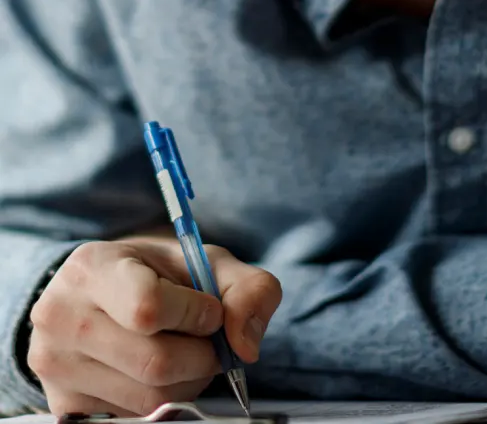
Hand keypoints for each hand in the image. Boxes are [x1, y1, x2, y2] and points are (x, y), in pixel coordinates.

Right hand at [26, 236, 281, 416]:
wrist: (99, 292)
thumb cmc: (155, 273)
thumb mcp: (204, 261)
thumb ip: (247, 288)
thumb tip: (246, 345)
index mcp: (91, 267)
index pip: (148, 306)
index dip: (195, 315)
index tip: (210, 311)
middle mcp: (61, 316)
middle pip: (153, 362)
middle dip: (202, 356)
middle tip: (209, 340)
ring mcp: (56, 364)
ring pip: (147, 398)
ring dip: (188, 382)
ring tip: (187, 352)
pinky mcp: (63, 402)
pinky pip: (133, 417)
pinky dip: (163, 400)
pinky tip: (160, 373)